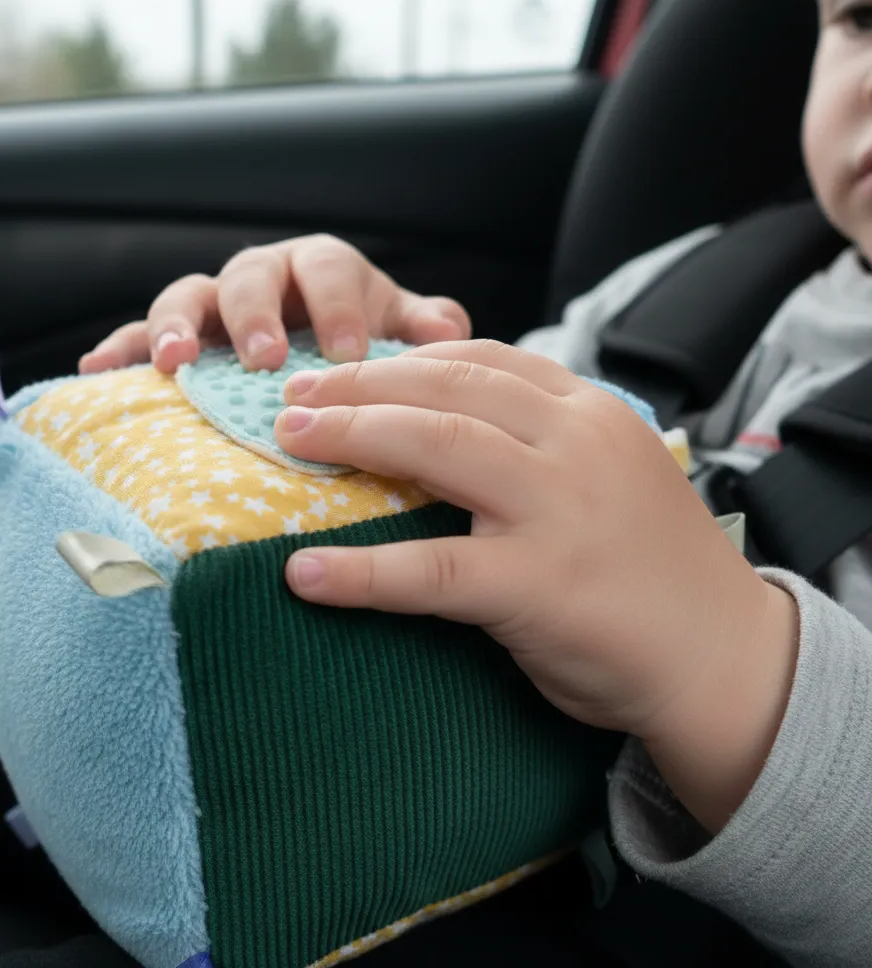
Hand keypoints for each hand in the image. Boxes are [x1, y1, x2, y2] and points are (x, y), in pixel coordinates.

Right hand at [78, 234, 469, 374]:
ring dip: (177, 325)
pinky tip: (96, 370)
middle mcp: (266, 277)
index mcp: (322, 269)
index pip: (327, 270)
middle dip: (256, 314)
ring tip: (173, 360)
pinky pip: (140, 333)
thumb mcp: (399, 330)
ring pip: (189, 296)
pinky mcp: (182, 333)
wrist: (323, 348)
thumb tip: (447, 329)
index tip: (348, 353)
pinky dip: (121, 348)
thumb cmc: (363, 339)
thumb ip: (424, 327)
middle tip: (266, 358)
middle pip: (251, 276)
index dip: (337, 307)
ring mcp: (217, 304)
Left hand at [274, 340, 798, 832]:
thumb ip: (541, 441)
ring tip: (288, 440)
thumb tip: (444, 427)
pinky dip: (361, 571)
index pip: (483, 359)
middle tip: (296, 396)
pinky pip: (431, 570)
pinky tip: (305, 573)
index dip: (403, 360)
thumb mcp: (607, 472)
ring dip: (351, 437)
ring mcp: (559, 509)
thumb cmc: (652, 564)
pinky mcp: (540, 584)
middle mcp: (575, 442)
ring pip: (437, 448)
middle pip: (446, 390)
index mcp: (589, 411)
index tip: (347, 371)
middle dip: (359, 387)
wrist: (725, 654)